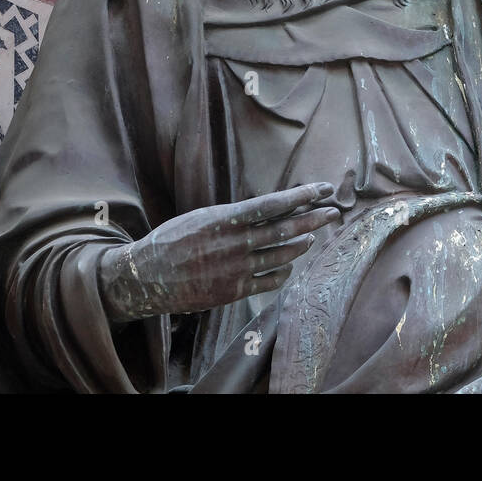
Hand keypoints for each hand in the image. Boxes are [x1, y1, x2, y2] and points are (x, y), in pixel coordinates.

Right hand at [97, 182, 341, 323]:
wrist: (147, 276)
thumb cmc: (173, 239)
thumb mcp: (202, 217)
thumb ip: (235, 217)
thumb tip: (268, 210)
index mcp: (226, 219)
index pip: (274, 204)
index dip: (301, 196)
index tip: (322, 189)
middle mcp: (236, 243)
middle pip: (286, 230)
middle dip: (314, 220)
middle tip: (334, 213)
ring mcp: (236, 269)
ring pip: (282, 256)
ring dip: (301, 245)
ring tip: (312, 238)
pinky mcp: (233, 291)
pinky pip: (269, 282)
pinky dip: (283, 272)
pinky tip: (288, 266)